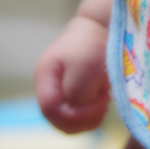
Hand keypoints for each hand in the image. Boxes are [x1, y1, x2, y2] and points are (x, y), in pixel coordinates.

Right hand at [35, 16, 110, 133]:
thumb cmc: (92, 45)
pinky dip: (91, 115)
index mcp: (45, 76)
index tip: (100, 101)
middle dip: (82, 119)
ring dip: (88, 118)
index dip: (74, 114)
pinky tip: (103, 101)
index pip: (50, 109)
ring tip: (104, 100)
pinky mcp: (70, 94)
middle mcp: (47, 86)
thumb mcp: (85, 69)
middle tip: (104, 103)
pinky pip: (76, 117)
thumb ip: (76, 95)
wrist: (102, 26)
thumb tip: (76, 113)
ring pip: (67, 122)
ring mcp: (58, 91)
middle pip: (57, 119)